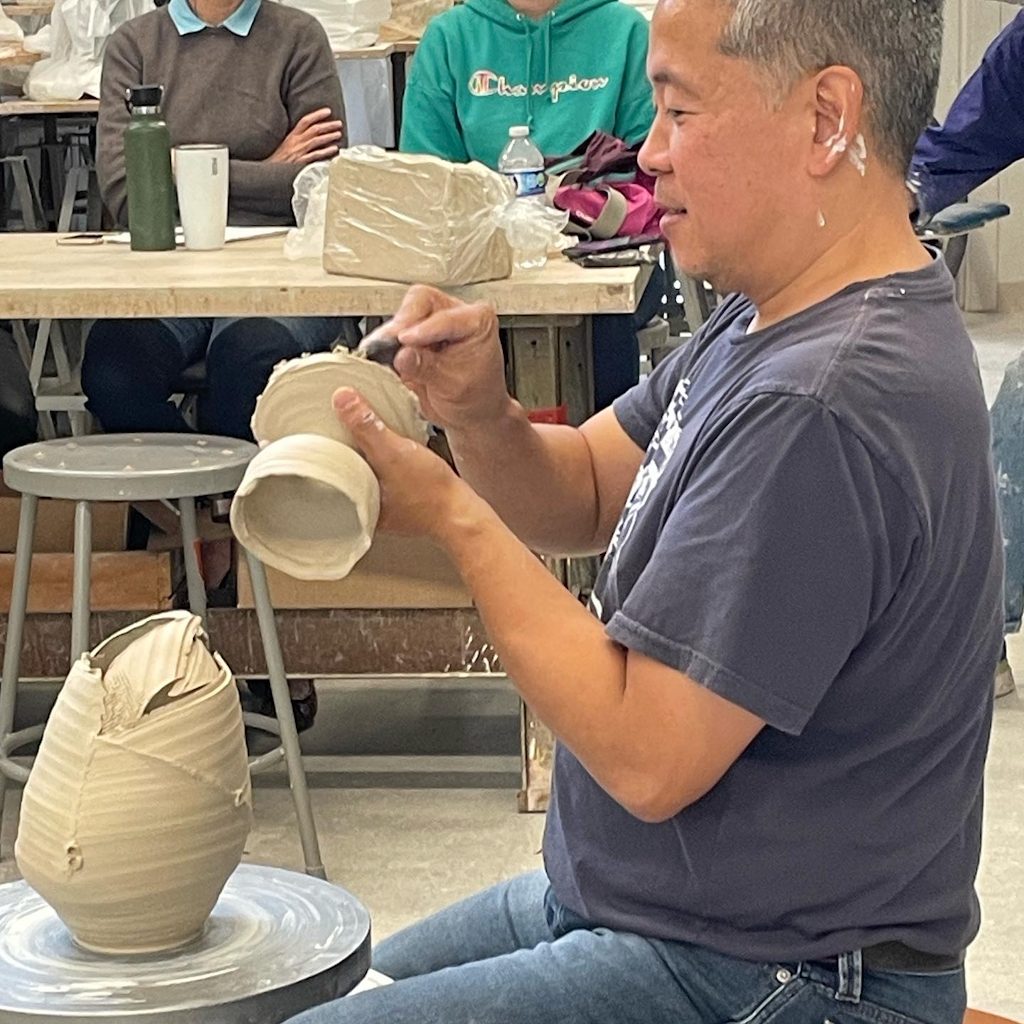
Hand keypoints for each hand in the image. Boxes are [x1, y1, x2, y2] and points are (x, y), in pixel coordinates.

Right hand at [266, 108, 342, 164]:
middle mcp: (296, 142)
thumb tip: (314, 135)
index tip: (328, 111)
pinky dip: (325, 151)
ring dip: (329, 136)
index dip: (317, 115)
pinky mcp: (301, 162)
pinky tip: (334, 149)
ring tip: (339, 134)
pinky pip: (315, 155)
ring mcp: (299, 151)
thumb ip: (299, 139)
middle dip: (328, 125)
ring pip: (316, 140)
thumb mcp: (287, 145)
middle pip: (314, 129)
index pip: (305, 121)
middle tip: (339, 123)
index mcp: (292, 136)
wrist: (270, 172)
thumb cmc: (280, 160)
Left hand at [332, 387, 477, 539]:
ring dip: (366, 453)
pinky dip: (384, 460)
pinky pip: (384, 474)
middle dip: (345, 448)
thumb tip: (342, 400)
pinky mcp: (402, 499)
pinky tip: (389, 448)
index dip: (326, 445)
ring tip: (362, 432)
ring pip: (366, 471)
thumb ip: (366, 426)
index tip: (324, 426)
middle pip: (346, 468)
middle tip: (340, 425)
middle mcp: (366, 506)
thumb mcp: (394, 452)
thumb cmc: (432, 494)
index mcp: (355, 501)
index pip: (329, 469)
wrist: (463, 512)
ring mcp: (385, 505)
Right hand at [360, 285, 510, 431]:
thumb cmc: (475, 399)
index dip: (421, 330)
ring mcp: (434, 320)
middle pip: (421, 302)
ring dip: (391, 335)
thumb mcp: (451, 387)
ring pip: (405, 314)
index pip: (445, 317)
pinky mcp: (416, 332)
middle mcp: (456, 314)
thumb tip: (402, 355)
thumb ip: (425, 368)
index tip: (404, 340)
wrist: (471, 414)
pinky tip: (384, 357)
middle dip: (402, 324)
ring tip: (385, 355)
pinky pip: (396, 330)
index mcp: (477, 321)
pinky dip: (387, 344)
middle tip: (388, 344)